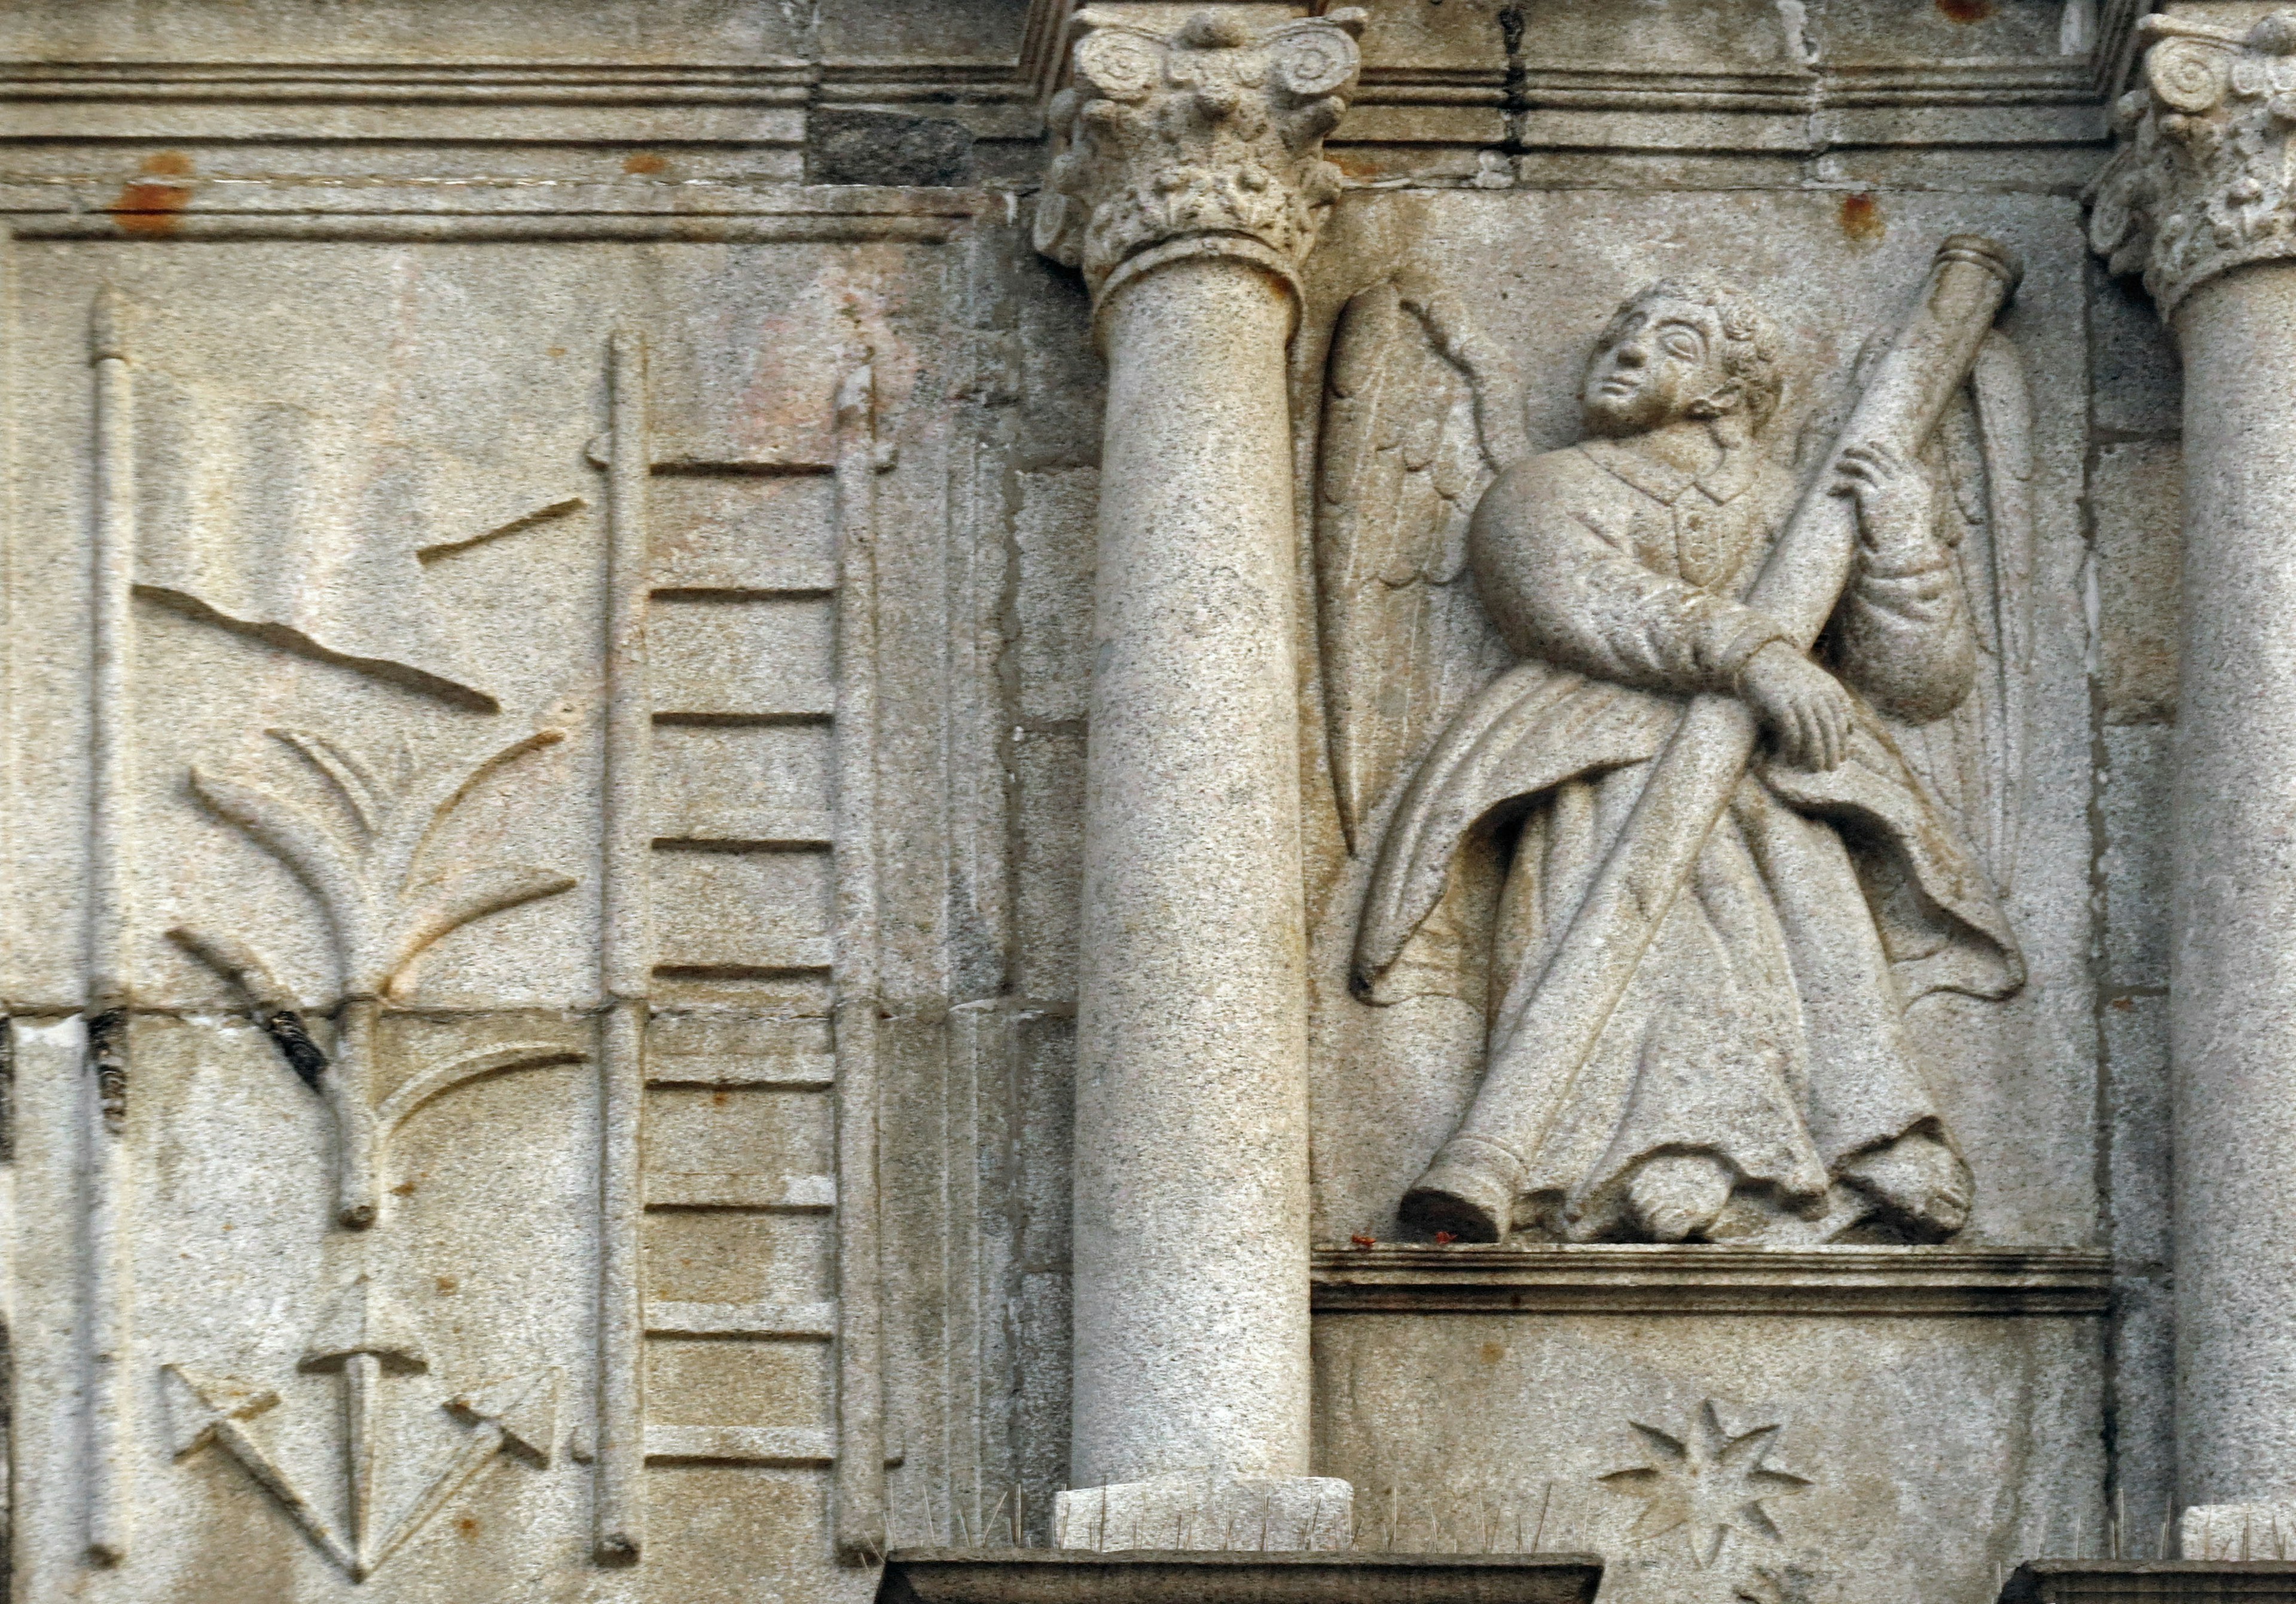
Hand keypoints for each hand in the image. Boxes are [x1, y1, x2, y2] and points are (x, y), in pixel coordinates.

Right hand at [1738, 640, 1853, 769]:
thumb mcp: (1815, 684)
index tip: (1843, 755)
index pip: (1843, 718)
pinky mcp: (1780, 705)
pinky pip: (1791, 731)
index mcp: (1829, 688)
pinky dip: (1794, 747)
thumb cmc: (1787, 675)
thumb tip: (1848, 730)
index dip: (1843, 739)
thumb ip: (1830, 702)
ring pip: (1813, 732)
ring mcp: (1799, 699)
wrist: (1760, 656)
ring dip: (1816, 753)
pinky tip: (1793, 759)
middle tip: (1832, 768)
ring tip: (1816, 768)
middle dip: (1833, 750)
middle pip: (1830, 728)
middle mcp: (1817, 694)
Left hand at [1831, 442, 1934, 560]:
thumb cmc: (1910, 534)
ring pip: (1866, 466)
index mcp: (1919, 482)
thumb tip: (1907, 469)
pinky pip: (1853, 483)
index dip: (1884, 449)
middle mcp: (1905, 481)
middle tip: (1849, 449)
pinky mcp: (1872, 498)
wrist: (1905, 552)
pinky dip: (1840, 484)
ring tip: (1839, 463)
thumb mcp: (1919, 506)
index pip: (1901, 458)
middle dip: (1864, 450)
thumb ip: (1913, 487)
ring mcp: (1889, 488)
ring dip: (1850, 462)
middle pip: (1882, 457)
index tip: (1872, 445)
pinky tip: (1832, 489)